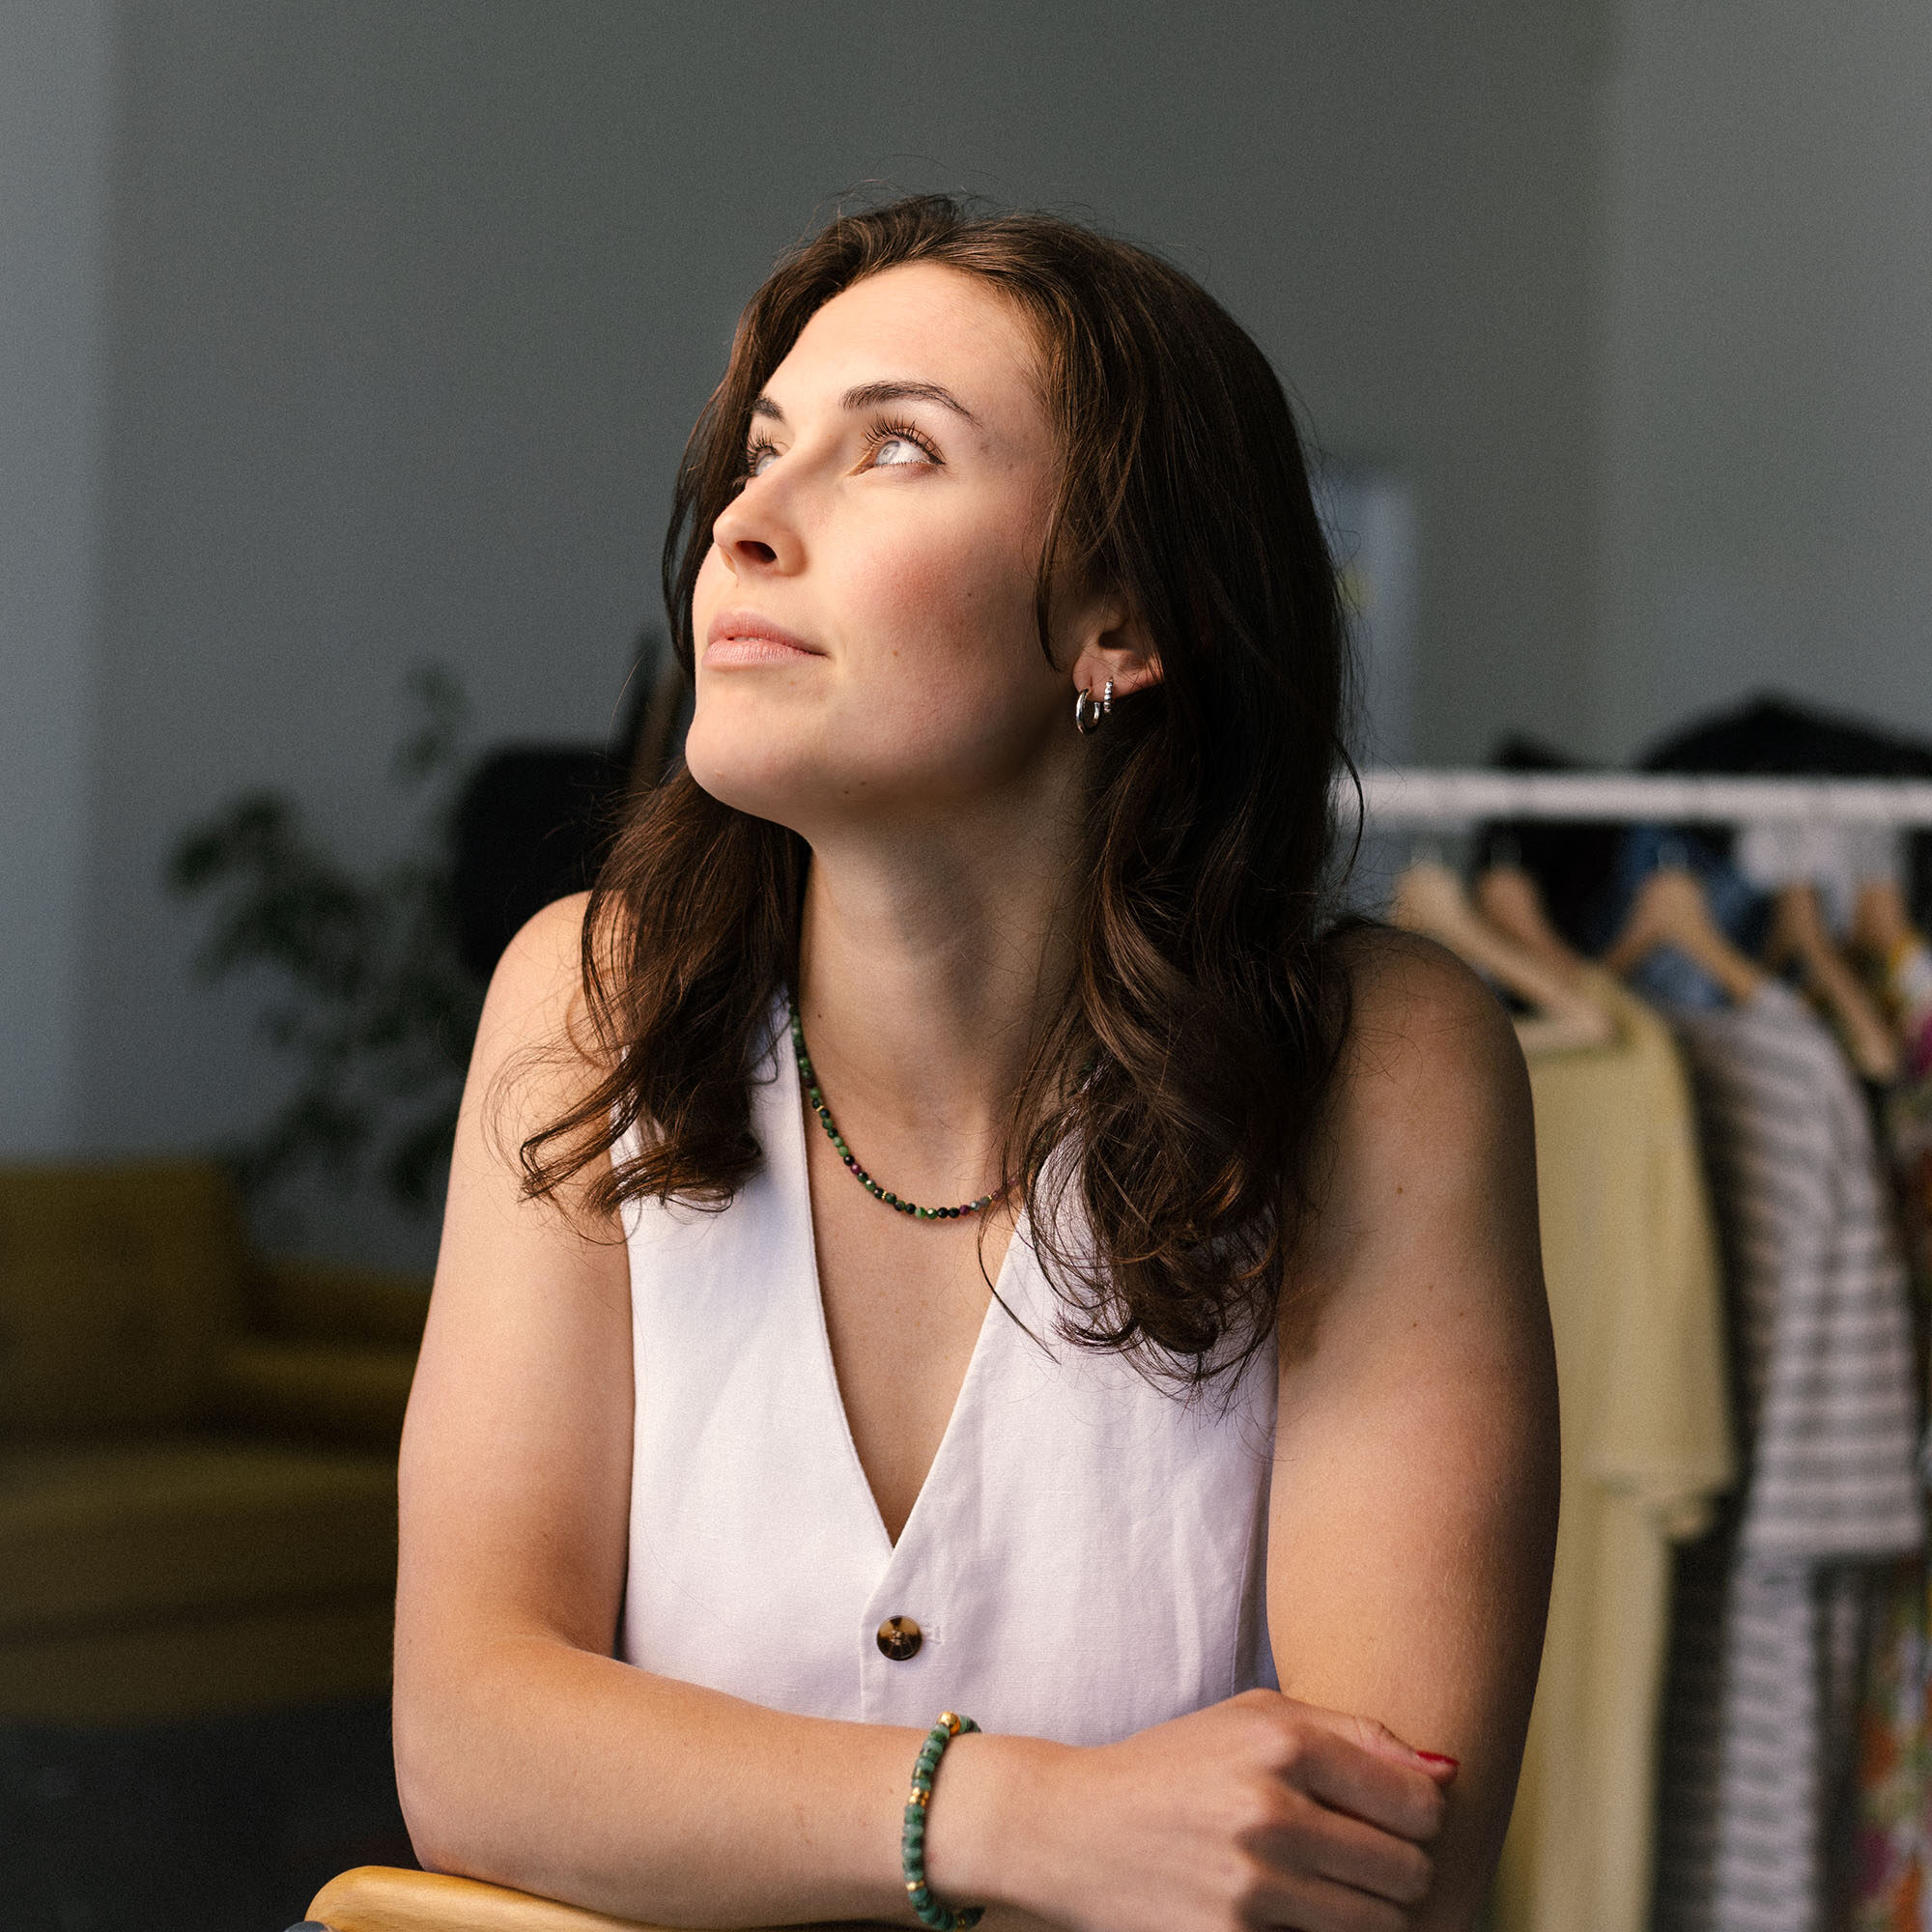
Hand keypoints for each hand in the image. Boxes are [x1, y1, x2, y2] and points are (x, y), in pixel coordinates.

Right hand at [1007, 1690, 1453, 1931]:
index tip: (1393, 1818)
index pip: (1419, 1803)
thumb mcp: (1252, 1718)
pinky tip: (1287, 1912)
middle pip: (1408, 1872)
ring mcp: (1252, 1886)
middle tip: (1360, 1860)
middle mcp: (1271, 1812)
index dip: (1419, 1817)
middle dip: (1399, 1872)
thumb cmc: (1173, 1766)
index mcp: (1282, 1744)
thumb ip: (1353, 1734)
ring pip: (1378, 1927)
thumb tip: (1447, 1773)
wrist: (1070, 1828)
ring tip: (1326, 1888)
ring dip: (1366, 1914)